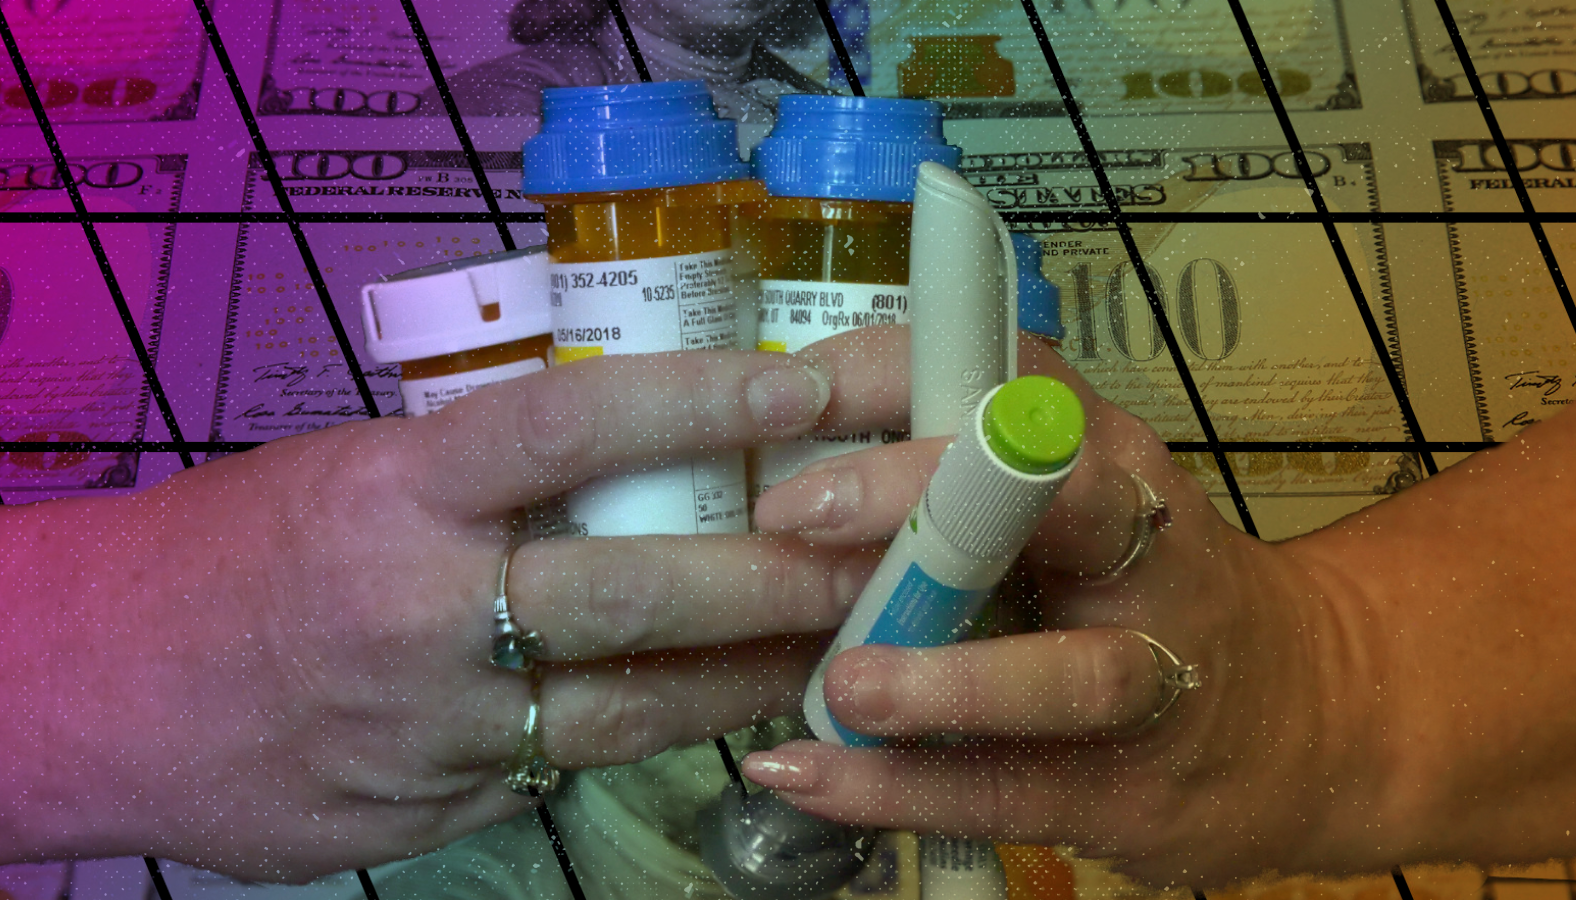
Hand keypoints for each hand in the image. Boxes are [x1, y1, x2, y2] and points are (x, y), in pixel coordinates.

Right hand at [16, 350, 880, 881]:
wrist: (94, 693)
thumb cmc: (232, 553)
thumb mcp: (352, 474)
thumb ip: (484, 477)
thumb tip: (635, 454)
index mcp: (397, 492)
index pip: (566, 426)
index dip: (695, 403)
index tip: (802, 392)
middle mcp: (423, 609)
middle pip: (632, 592)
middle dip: (768, 576)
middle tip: (872, 552)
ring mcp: (432, 727)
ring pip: (630, 705)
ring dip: (750, 673)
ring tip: (842, 643)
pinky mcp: (434, 811)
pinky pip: (572, 766)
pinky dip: (657, 734)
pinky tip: (728, 710)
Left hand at [741, 326, 1398, 888]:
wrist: (1303, 715)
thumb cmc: (1134, 587)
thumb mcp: (1069, 504)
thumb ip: (953, 476)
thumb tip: (768, 461)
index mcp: (1107, 453)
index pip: (1006, 377)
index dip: (891, 375)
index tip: (778, 394)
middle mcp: (1144, 545)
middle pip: (1055, 497)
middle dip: (922, 494)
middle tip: (796, 516)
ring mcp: (1149, 673)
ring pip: (1065, 674)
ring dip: (947, 678)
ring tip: (844, 686)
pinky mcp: (1128, 787)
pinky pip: (1010, 789)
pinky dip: (901, 788)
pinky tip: (808, 773)